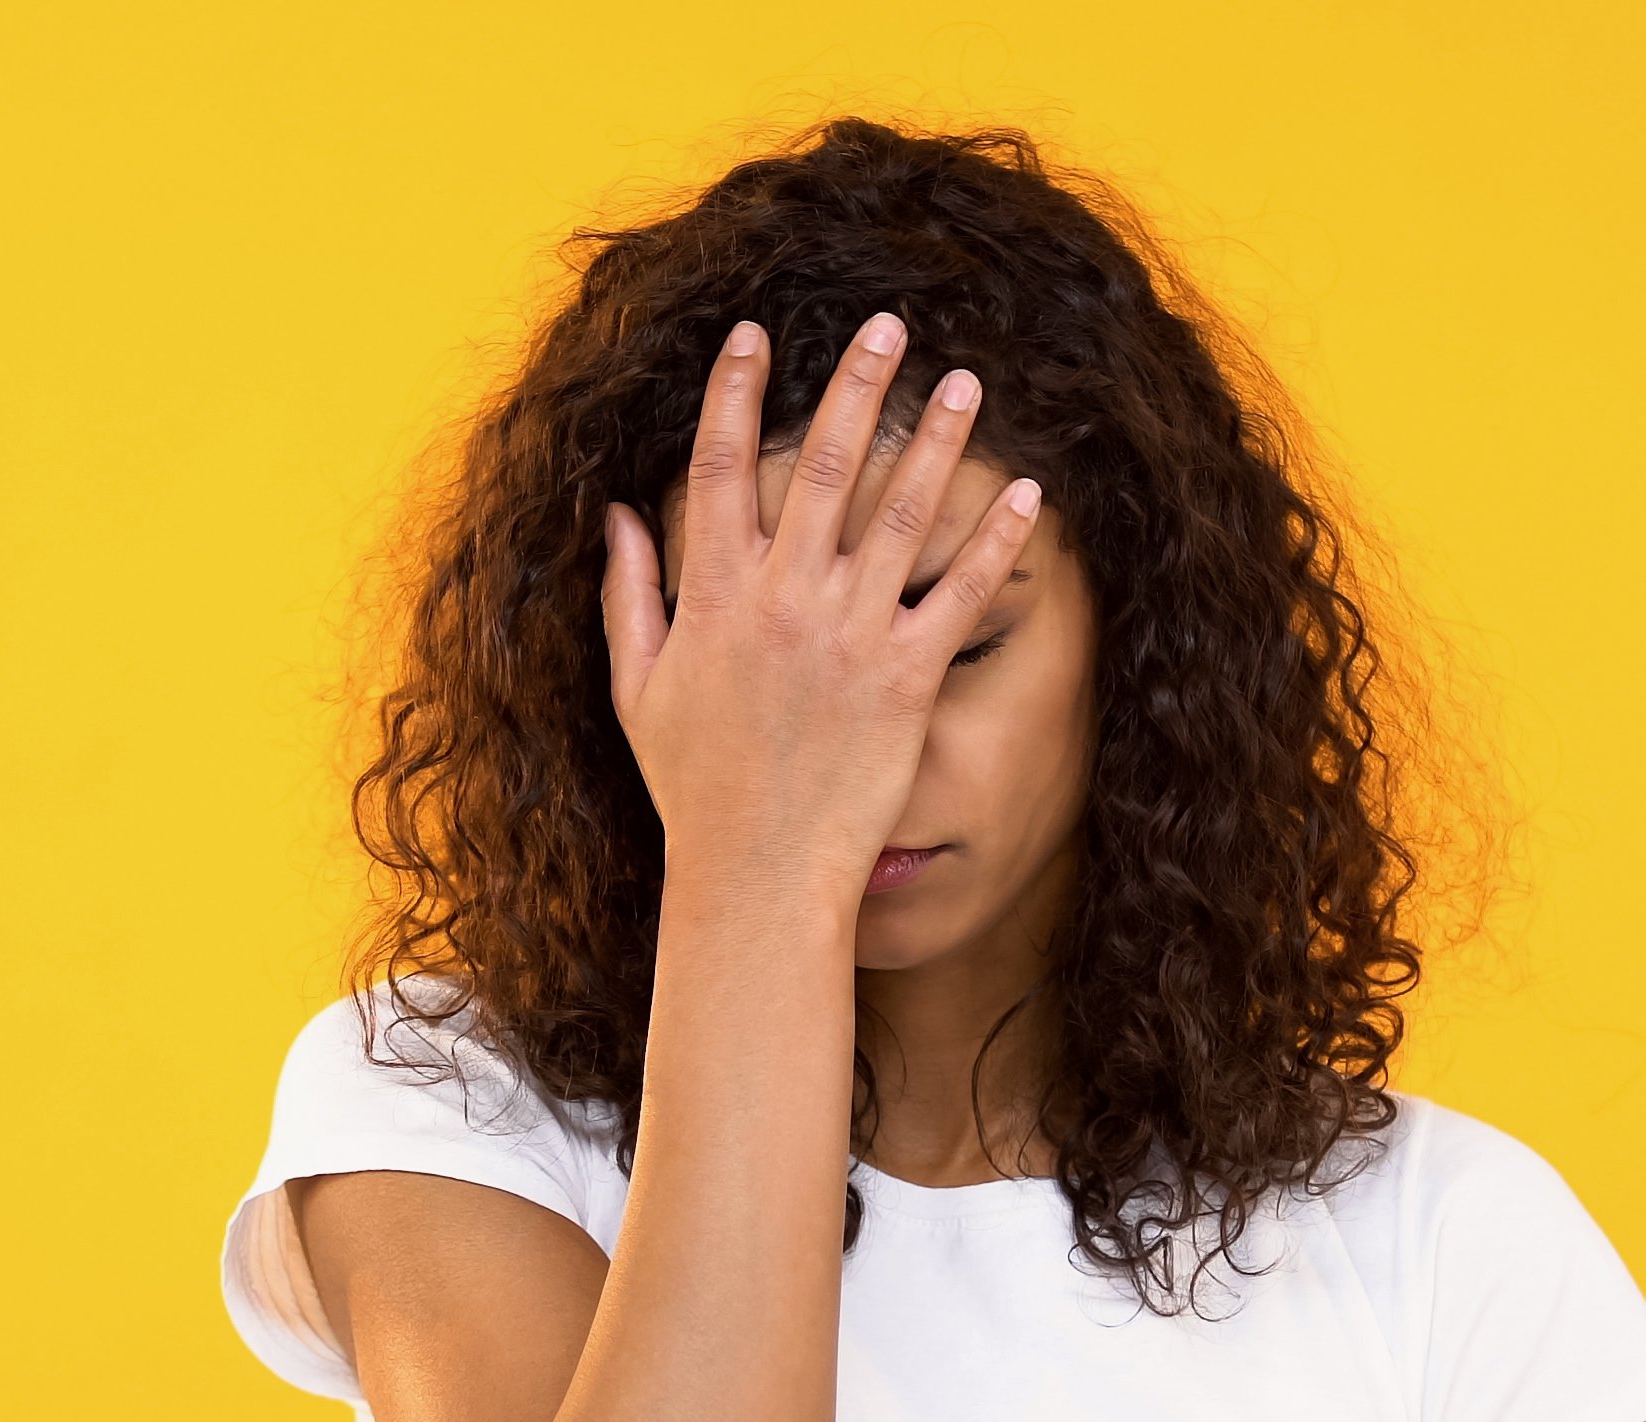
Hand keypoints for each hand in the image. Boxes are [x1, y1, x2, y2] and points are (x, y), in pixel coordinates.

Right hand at [597, 312, 1041, 906]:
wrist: (756, 872)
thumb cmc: (694, 786)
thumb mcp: (637, 687)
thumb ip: (627, 594)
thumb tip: (616, 516)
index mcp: (715, 594)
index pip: (721, 466)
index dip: (737, 394)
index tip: (756, 335)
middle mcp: (783, 599)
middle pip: (825, 465)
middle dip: (859, 385)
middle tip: (891, 325)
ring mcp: (848, 634)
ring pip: (902, 512)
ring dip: (938, 439)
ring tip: (966, 381)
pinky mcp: (906, 677)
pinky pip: (959, 594)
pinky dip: (994, 542)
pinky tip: (1029, 495)